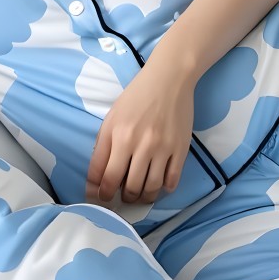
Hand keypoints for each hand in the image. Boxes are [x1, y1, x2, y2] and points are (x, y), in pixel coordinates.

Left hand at [86, 61, 195, 204]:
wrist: (168, 80)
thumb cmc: (135, 98)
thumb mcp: (111, 118)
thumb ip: (103, 146)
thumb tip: (97, 176)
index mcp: (118, 136)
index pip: (106, 175)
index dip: (100, 192)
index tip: (98, 198)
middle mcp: (140, 144)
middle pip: (129, 186)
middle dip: (122, 198)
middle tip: (120, 198)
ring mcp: (163, 149)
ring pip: (151, 188)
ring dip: (142, 198)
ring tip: (138, 196)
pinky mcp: (181, 149)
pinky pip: (172, 180)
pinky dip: (164, 189)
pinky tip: (158, 186)